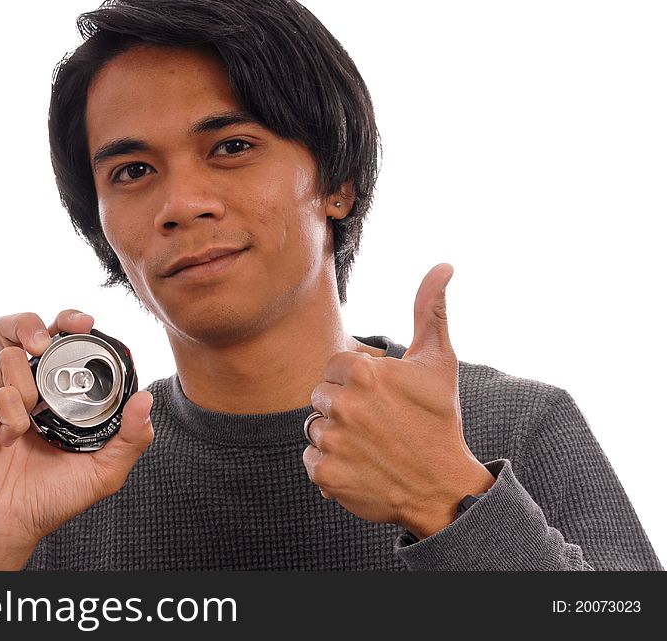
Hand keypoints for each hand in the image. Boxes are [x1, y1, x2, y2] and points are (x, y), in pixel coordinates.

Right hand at [0, 310, 153, 568]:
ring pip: (7, 353)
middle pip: (20, 327)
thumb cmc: (52, 496)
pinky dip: (11, 413)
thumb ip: (130, 437)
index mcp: (53, 391)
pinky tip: (14, 438)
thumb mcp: (104, 470)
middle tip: (48, 341)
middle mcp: (22, 386)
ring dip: (29, 382)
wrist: (11, 527)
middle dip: (35, 323)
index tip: (87, 323)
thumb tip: (145, 399)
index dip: (70, 322)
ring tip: (34, 412)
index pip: (59, 341)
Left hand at [302, 263, 493, 538]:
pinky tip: (359, 466)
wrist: (443, 488)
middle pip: (321, 396)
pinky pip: (311, 460)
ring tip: (370, 446)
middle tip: (377, 423)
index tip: (380, 397)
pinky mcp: (326, 475)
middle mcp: (344, 404)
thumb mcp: (438, 363)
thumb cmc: (439, 421)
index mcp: (363, 372)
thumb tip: (443, 266)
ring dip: (336, 436)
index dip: (356, 382)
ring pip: (314, 428)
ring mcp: (333, 441)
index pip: (333, 367)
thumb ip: (430, 310)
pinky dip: (330, 466)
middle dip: (343, 407)